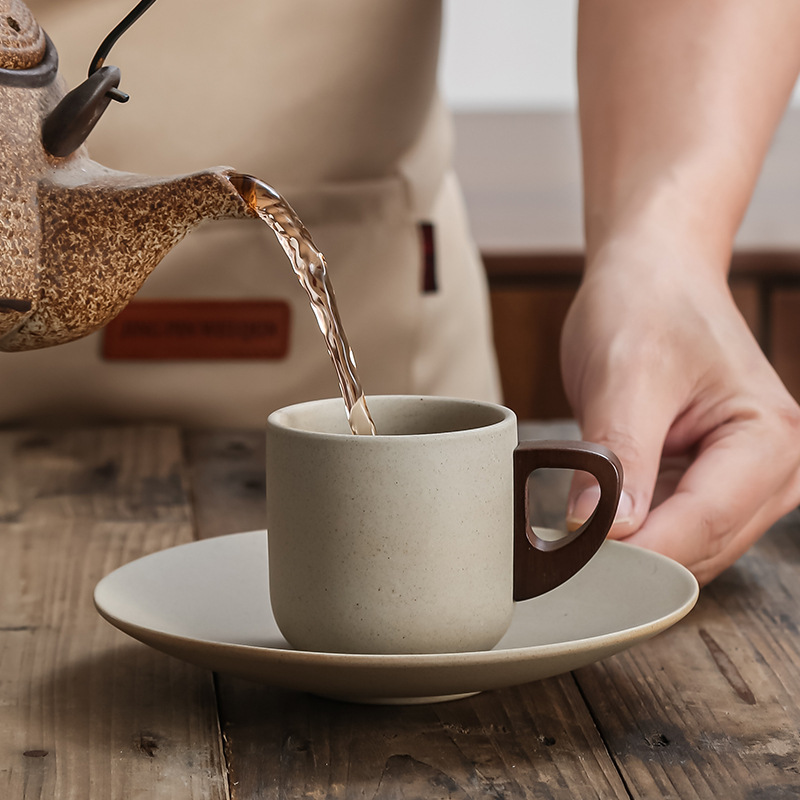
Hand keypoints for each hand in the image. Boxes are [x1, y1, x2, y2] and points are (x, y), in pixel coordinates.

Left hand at [561, 246, 799, 584]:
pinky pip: (672, 530)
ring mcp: (747, 482)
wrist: (653, 276)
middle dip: (628, 555)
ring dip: (628, 549)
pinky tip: (589, 519)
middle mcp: (775, 470)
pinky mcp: (713, 483)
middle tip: (555, 551)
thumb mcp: (627, 375)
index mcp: (769, 439)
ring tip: (566, 532)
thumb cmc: (646, 306)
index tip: (567, 559)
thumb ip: (617, 457)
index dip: (632, 551)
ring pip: (684, 550)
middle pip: (697, 548)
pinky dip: (631, 533)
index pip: (700, 524)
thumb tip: (592, 530)